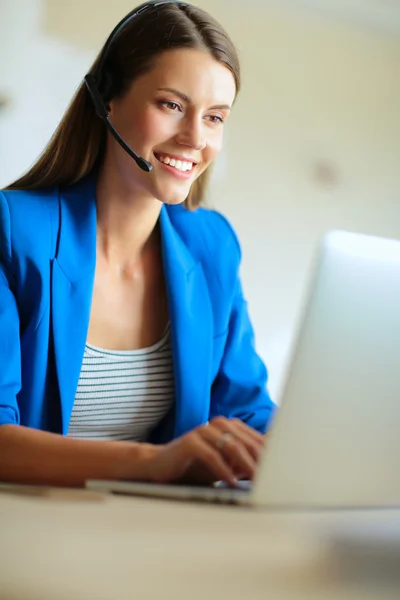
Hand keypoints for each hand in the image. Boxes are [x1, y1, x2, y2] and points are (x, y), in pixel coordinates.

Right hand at [145, 417, 264, 486]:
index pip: (255, 438)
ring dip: (245, 465)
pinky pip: (211, 455)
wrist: (161, 467)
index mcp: (229, 426)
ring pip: (231, 446)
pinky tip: (231, 482)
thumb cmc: (196, 467)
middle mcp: (217, 424)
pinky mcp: (190, 441)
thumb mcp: (226, 464)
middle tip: (270, 478)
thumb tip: (272, 464)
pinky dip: (223, 470)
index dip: (268, 454)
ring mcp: (203, 430)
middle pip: (246, 441)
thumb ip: (245, 461)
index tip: (280, 471)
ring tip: (255, 480)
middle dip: (260, 460)